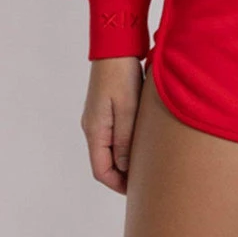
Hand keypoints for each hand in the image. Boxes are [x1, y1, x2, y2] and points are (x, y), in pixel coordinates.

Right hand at [80, 56, 144, 194]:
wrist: (115, 45)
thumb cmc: (121, 75)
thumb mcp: (126, 109)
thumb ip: (125, 140)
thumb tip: (124, 168)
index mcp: (94, 130)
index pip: (101, 170)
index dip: (118, 184)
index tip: (136, 191)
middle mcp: (92, 127)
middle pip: (104, 162)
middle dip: (122, 175)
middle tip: (144, 181)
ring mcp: (97, 117)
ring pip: (108, 148)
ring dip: (124, 159)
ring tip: (145, 164)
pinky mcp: (105, 108)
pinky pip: (112, 135)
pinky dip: (124, 144)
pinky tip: (140, 143)